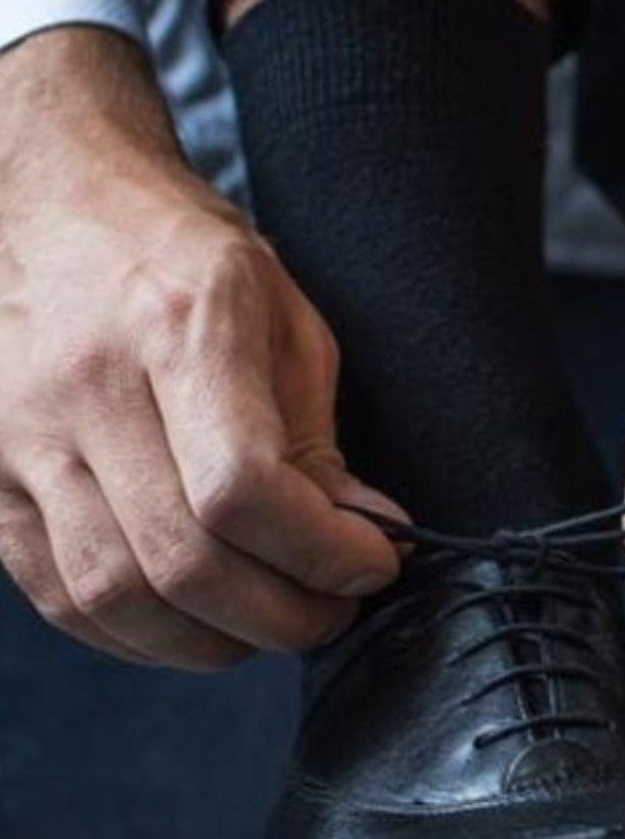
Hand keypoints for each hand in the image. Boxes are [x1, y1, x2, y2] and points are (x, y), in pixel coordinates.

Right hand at [0, 27, 404, 667]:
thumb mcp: (282, 319)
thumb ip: (318, 438)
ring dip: (211, 640)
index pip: (243, 492)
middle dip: (282, 614)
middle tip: (334, 610)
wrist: (51, 199)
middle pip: (183, 560)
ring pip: (115, 594)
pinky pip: (56, 594)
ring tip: (271, 621)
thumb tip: (367, 536)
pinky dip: (135, 634)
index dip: (323, 555)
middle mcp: (84, 386)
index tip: (375, 565)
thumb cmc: (183, 255)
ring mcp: (19, 436)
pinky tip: (194, 623)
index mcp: (177, 329)